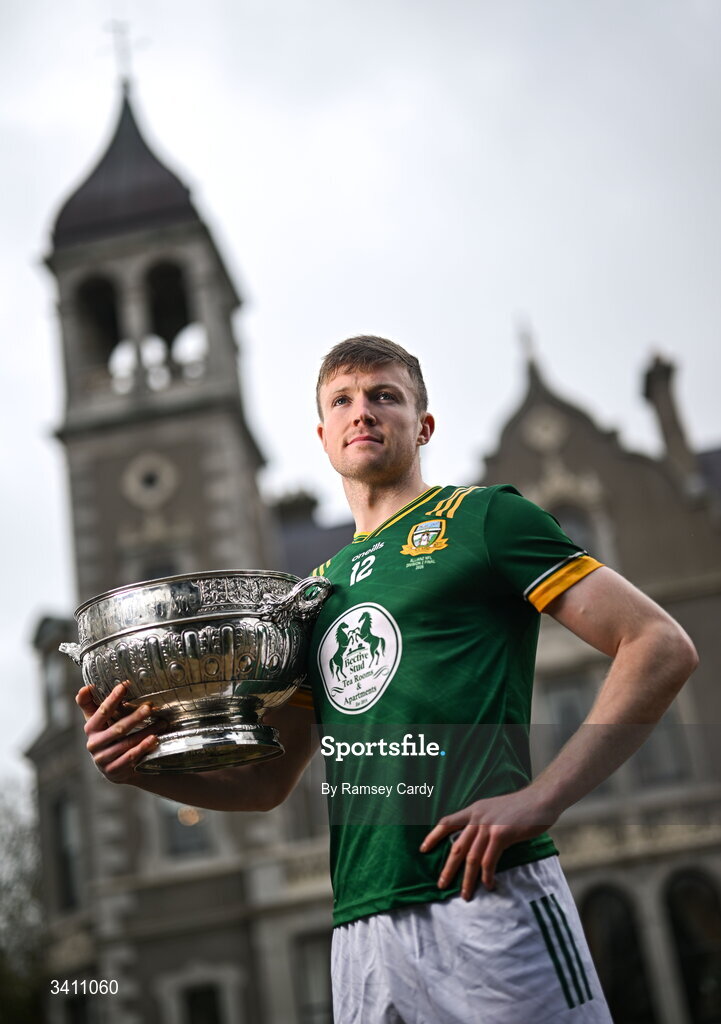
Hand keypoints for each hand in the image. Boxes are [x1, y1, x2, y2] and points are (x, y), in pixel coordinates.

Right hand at [76, 682, 160, 783]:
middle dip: (135, 717)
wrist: (113, 767)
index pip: (101, 712)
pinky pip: (130, 757)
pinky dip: (143, 748)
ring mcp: (103, 759)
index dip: (112, 699)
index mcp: (90, 729)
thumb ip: (91, 704)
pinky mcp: (113, 770)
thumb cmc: (107, 736)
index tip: (124, 686)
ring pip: (127, 743)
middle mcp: (94, 744)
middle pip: (117, 729)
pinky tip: (154, 739)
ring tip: (161, 723)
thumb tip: (86, 687)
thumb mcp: (98, 721)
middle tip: (149, 707)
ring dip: (146, 732)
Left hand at [419, 786, 557, 898]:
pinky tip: (488, 884)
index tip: (423, 849)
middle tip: (440, 885)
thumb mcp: (496, 810)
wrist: (540, 799)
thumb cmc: (522, 807)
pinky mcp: (501, 834)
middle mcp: (477, 817)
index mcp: (474, 810)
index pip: (447, 822)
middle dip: (447, 868)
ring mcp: (488, 826)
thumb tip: (476, 841)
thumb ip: (484, 822)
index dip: (433, 836)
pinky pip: (489, 860)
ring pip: (471, 857)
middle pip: (456, 846)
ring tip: (464, 894)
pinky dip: (487, 875)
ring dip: (467, 879)